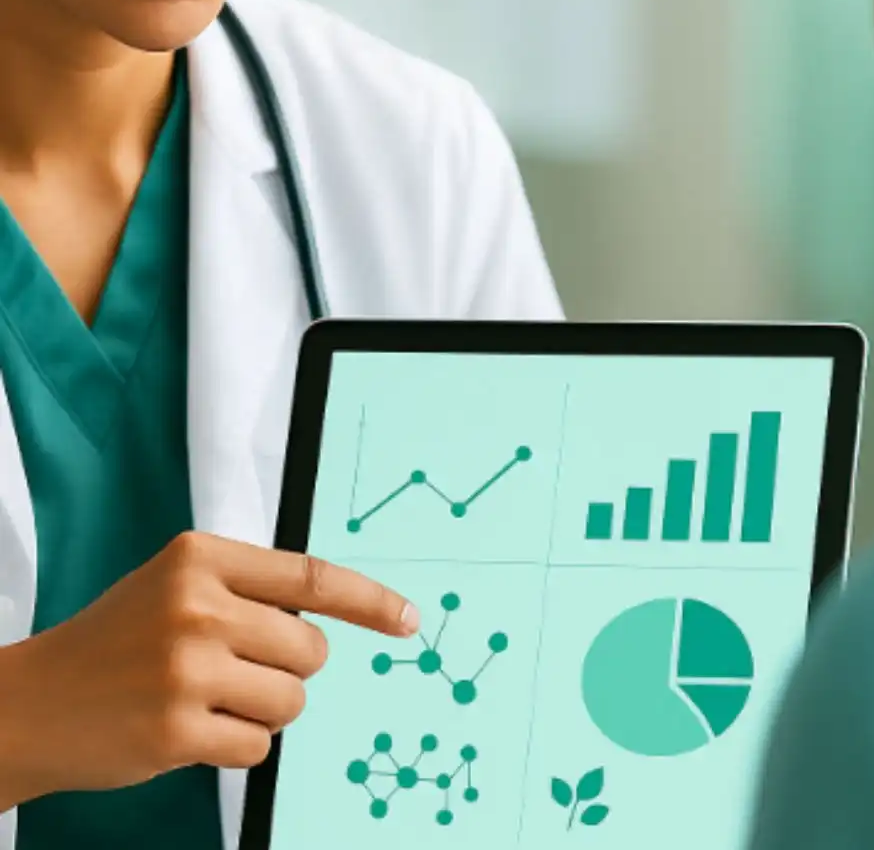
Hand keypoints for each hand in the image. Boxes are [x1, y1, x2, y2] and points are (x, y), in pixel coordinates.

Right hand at [0, 532, 418, 808]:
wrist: (32, 700)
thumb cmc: (119, 638)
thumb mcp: (179, 583)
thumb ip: (251, 588)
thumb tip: (338, 618)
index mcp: (202, 557)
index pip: (312, 578)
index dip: (369, 601)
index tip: (407, 618)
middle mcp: (198, 605)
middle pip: (311, 649)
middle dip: (287, 666)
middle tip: (234, 667)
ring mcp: (187, 669)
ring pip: (293, 700)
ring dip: (264, 707)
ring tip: (210, 697)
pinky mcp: (177, 731)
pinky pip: (259, 745)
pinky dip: (236, 743)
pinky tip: (190, 728)